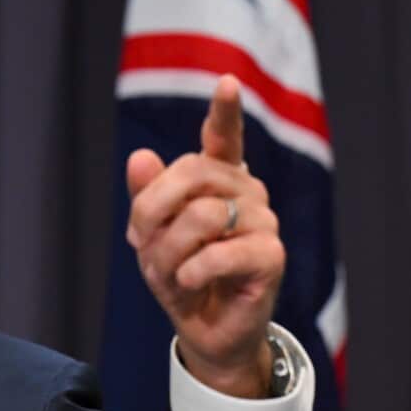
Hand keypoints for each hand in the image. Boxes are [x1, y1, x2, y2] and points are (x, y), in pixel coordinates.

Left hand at [125, 75, 284, 397]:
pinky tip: (188, 283)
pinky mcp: (270, 256)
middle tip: (140, 244)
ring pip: (202, 216)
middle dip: (151, 210)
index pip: (223, 138)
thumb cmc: (179, 273)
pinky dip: (192, 271)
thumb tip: (140, 155)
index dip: (224, 111)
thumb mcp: (151, 234)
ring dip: (168, 251)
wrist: (203, 328)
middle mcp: (246, 191)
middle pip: (191, 173)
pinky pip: (220, 253)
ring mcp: (263, 221)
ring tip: (169, 273)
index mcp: (219, 179)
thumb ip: (146, 196)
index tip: (227, 82)